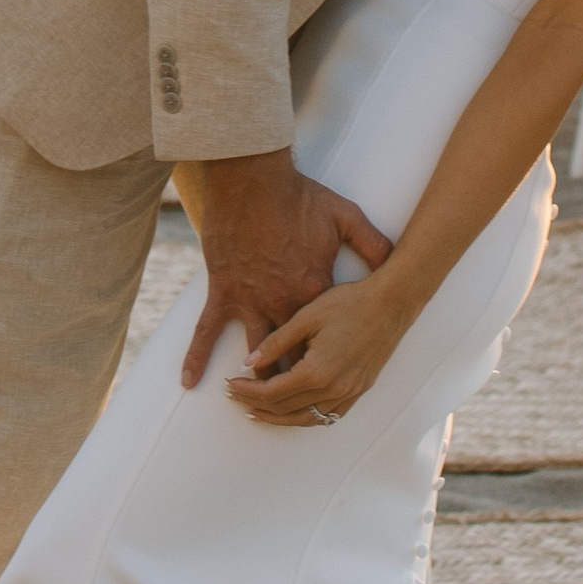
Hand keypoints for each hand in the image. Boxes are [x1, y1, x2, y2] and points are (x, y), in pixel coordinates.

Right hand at [181, 150, 389, 388]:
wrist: (254, 181)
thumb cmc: (300, 197)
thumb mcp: (346, 217)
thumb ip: (372, 242)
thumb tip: (393, 259)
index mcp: (314, 291)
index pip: (324, 335)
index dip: (326, 355)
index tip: (331, 373)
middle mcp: (284, 304)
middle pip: (291, 354)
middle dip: (293, 379)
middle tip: (294, 402)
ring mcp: (251, 301)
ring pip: (254, 353)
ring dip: (255, 380)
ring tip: (252, 402)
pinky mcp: (223, 293)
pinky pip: (206, 332)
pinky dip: (196, 357)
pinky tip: (188, 381)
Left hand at [228, 266, 417, 427]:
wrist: (391, 303)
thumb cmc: (349, 303)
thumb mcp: (306, 317)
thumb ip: (276, 342)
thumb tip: (249, 362)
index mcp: (316, 372)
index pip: (271, 393)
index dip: (247, 391)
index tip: (230, 384)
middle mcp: (333, 390)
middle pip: (284, 408)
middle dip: (255, 404)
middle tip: (234, 395)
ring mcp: (348, 393)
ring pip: (305, 419)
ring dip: (277, 417)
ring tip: (255, 410)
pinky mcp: (358, 391)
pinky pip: (326, 416)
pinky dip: (304, 417)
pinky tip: (292, 410)